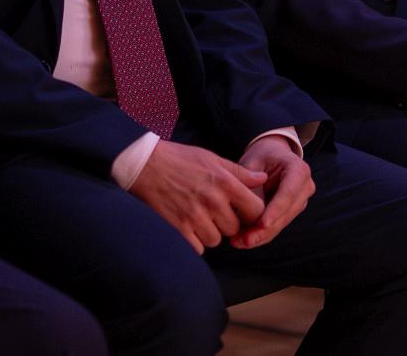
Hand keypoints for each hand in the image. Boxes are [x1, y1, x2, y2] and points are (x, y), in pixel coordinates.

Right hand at [128, 141, 267, 254]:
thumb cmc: (179, 159)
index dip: (251, 213)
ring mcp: (195, 216)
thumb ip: (239, 172)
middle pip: (234, 228)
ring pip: (216, 240)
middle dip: (226, 223)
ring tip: (198, 217)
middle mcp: (213, 201)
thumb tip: (262, 179)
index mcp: (224, 182)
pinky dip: (194, 241)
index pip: (256, 210)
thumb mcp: (211, 158)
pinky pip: (198, 248)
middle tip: (213, 212)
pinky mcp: (179, 229)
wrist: (144, 165)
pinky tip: (187, 226)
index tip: (241, 211)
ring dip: (209, 233)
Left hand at [230, 136, 314, 250]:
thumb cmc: (261, 156)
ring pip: (280, 224)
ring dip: (260, 236)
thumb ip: (251, 182)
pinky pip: (275, 226)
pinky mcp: (290, 213)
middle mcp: (304, 188)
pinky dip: (260, 235)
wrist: (271, 155)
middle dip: (265, 229)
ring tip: (238, 242)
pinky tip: (243, 241)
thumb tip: (246, 207)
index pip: (288, 193)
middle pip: (286, 214)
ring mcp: (299, 202)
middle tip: (244, 239)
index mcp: (299, 170)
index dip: (275, 210)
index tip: (261, 223)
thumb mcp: (253, 161)